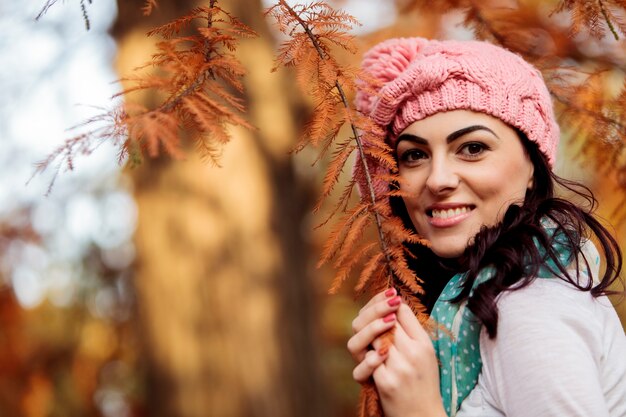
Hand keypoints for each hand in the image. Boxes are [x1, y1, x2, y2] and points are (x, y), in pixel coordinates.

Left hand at [347, 289, 445, 416]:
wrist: (422, 415)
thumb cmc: (422, 382)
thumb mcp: (426, 354)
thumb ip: (410, 331)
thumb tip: (392, 305)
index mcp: (424, 344)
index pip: (403, 311)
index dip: (389, 304)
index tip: (385, 304)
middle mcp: (413, 353)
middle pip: (385, 320)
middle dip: (375, 317)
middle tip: (375, 320)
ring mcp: (398, 367)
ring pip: (373, 337)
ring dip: (369, 336)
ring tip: (374, 340)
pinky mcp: (384, 381)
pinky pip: (367, 360)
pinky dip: (366, 359)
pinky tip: (373, 360)